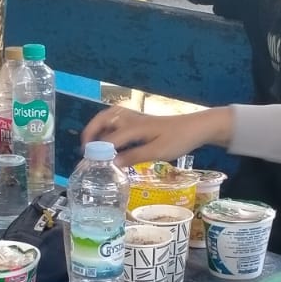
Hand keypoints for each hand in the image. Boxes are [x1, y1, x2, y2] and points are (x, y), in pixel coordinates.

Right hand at [81, 106, 233, 167]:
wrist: (196, 127)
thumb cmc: (179, 140)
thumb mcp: (158, 152)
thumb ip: (134, 156)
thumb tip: (113, 163)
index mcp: (135, 127)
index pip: (111, 139)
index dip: (98, 152)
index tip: (88, 164)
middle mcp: (132, 120)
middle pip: (104, 119)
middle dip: (91, 131)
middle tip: (84, 148)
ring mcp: (136, 118)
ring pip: (110, 117)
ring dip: (98, 127)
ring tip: (92, 142)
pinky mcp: (141, 120)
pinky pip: (118, 119)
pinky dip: (108, 126)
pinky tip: (110, 139)